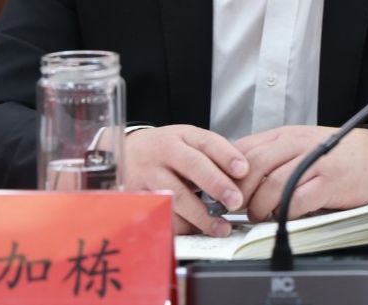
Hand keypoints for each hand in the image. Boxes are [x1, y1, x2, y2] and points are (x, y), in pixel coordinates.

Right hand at [124, 125, 248, 236]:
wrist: (123, 152)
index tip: (244, 170)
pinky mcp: (137, 194)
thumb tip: (244, 177)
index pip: (207, 141)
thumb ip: (212, 156)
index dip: (226, 155)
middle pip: (192, 165)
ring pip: (175, 194)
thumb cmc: (165, 150)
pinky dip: (180, 225)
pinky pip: (161, 213)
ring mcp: (149, 173)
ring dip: (200, 214)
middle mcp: (164, 151)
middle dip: (216, 184)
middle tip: (236, 201)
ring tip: (221, 227)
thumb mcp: (187, 142)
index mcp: (182, 135)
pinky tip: (196, 232)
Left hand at [233, 125, 367, 222]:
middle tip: (233, 207)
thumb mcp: (297, 144)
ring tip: (257, 215)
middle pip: (254, 166)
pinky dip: (284, 213)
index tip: (221, 189)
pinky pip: (297, 201)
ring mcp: (313, 163)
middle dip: (239, 191)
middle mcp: (296, 145)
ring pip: (272, 185)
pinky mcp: (328, 183)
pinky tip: (282, 217)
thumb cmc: (332, 153)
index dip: (227, 172)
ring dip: (259, 206)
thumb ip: (269, 154)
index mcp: (284, 135)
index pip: (244, 149)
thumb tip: (236, 173)